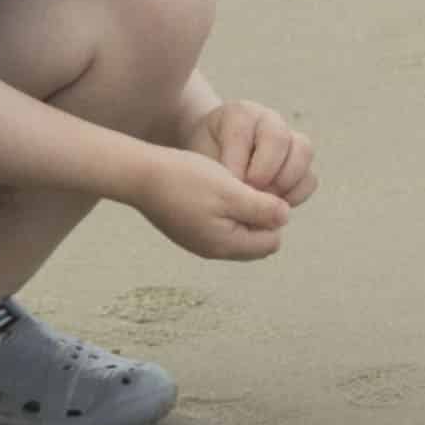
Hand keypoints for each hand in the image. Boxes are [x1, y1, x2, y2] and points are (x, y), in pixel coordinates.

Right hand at [134, 143, 295, 260]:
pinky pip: (219, 226)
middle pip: (256, 241)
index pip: (272, 241)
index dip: (273, 216)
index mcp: (225, 245)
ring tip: (229, 187)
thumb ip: (262, 208)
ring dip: (242, 213)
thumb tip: (285, 217)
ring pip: (238, 232)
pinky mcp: (188, 230)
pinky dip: (224, 211)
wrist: (138, 174)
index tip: (260, 191)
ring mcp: (199, 241)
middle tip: (247, 189)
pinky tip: (212, 190)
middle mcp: (213, 249)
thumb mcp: (231, 190)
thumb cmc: (186, 179)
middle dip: (260, 218)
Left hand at [193, 93, 316, 207]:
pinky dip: (296, 194)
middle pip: (279, 138)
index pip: (243, 134)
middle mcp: (269, 120)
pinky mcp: (300, 163)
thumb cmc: (204, 158)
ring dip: (285, 182)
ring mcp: (290, 138)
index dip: (237, 164)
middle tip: (250, 193)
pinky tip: (275, 206)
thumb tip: (241, 193)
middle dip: (265, 171)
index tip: (228, 186)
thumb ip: (218, 170)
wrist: (214, 157)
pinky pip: (310, 177)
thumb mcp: (200, 159)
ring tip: (264, 201)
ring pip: (303, 152)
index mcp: (240, 114)